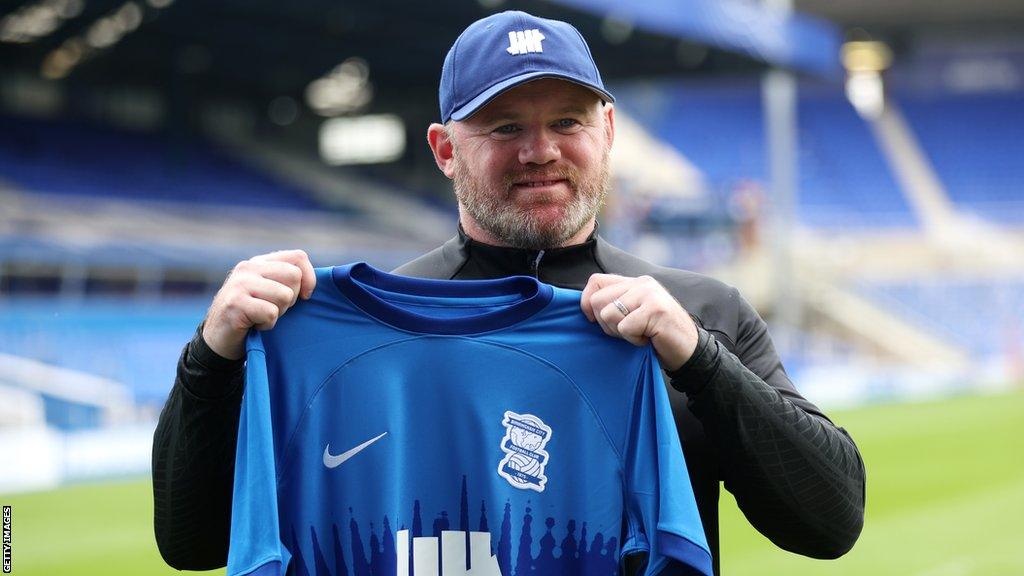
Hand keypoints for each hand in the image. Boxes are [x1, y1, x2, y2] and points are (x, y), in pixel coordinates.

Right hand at [202, 249, 316, 359]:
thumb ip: (286, 281)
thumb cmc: (251, 317)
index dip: (309, 278)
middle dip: (291, 299)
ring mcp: (240, 284)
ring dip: (278, 313)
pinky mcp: (235, 303)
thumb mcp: (269, 292)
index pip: (298, 257)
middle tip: (275, 309)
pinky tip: (254, 325)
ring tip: (262, 317)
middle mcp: (248, 268)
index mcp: (260, 262)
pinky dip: (267, 325)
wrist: (218, 340)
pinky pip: (270, 313)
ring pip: (284, 295)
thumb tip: (313, 284)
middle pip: (294, 276)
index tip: (305, 297)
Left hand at [580, 273, 697, 370]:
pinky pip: (624, 328)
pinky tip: (648, 338)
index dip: (587, 302)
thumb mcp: (633, 313)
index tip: (594, 320)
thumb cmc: (656, 335)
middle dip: (605, 324)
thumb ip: (615, 304)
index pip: (596, 281)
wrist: (689, 350)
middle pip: (597, 300)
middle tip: (627, 331)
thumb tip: (585, 307)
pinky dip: (633, 340)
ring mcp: (649, 294)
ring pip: (608, 314)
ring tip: (640, 334)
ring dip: (620, 333)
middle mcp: (642, 283)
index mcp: (635, 282)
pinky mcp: (655, 309)